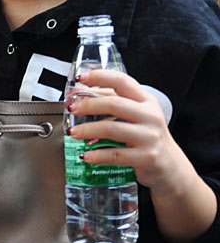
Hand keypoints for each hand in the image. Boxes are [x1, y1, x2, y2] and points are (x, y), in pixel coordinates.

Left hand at [67, 69, 190, 195]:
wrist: (170, 166)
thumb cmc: (147, 136)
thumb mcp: (136, 115)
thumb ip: (110, 102)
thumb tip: (78, 93)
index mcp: (146, 101)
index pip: (123, 81)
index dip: (100, 77)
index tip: (81, 77)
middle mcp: (150, 116)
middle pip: (114, 104)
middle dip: (88, 104)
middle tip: (71, 108)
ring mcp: (149, 137)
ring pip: (112, 129)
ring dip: (87, 130)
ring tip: (72, 132)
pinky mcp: (146, 157)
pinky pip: (116, 155)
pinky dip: (97, 155)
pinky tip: (85, 155)